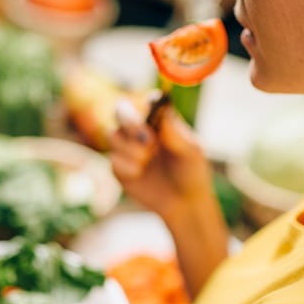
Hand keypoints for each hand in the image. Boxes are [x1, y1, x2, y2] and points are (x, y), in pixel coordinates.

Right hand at [110, 98, 212, 222]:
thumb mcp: (191, 152)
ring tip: (147, 159)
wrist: (184, 203)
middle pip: (121, 110)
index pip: (148, 100)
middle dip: (129, 122)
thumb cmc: (192, 172)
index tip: (153, 110)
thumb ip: (176, 133)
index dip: (147, 102)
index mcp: (160, 119)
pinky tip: (139, 174)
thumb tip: (162, 110)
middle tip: (147, 139)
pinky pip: (112, 160)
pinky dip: (126, 166)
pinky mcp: (119, 167)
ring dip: (129, 147)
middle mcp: (141, 129)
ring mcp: (127, 147)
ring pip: (112, 134)